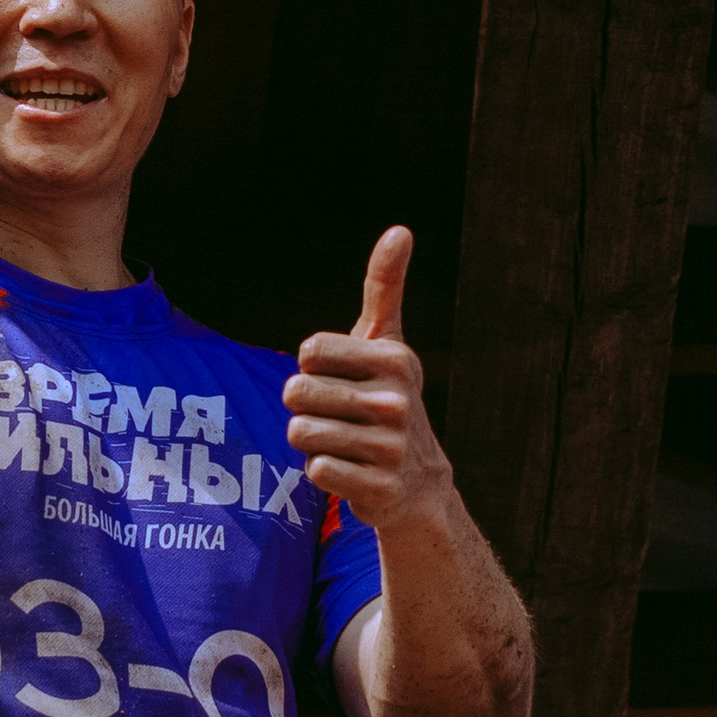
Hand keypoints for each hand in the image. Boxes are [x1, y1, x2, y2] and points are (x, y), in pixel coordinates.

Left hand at [283, 227, 452, 535]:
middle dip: (305, 407)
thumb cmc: (386, 398)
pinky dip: (322, 472)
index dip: (313, 368)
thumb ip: (385, 287)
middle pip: (296, 393)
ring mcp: (390, 447)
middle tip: (338, 416)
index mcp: (394, 358)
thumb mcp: (387, 343)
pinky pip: (315, 471)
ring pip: (300, 433)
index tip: (341, 379)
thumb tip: (400, 229)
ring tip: (344, 443)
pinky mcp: (380, 487)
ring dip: (310, 441)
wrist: (419, 482)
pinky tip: (351, 470)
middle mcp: (396, 400)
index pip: (308, 352)